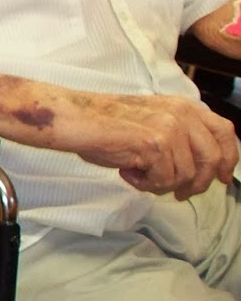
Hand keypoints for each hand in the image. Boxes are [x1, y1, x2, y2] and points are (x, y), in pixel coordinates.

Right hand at [66, 92, 237, 199]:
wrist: (75, 120)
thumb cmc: (104, 125)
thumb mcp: (152, 121)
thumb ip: (178, 135)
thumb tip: (199, 169)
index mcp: (184, 106)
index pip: (224, 132)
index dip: (228, 158)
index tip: (221, 178)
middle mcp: (182, 114)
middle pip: (212, 158)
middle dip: (197, 183)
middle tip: (178, 193)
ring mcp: (170, 128)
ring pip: (186, 175)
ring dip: (162, 184)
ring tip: (138, 175)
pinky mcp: (155, 144)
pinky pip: (164, 180)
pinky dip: (145, 184)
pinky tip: (127, 172)